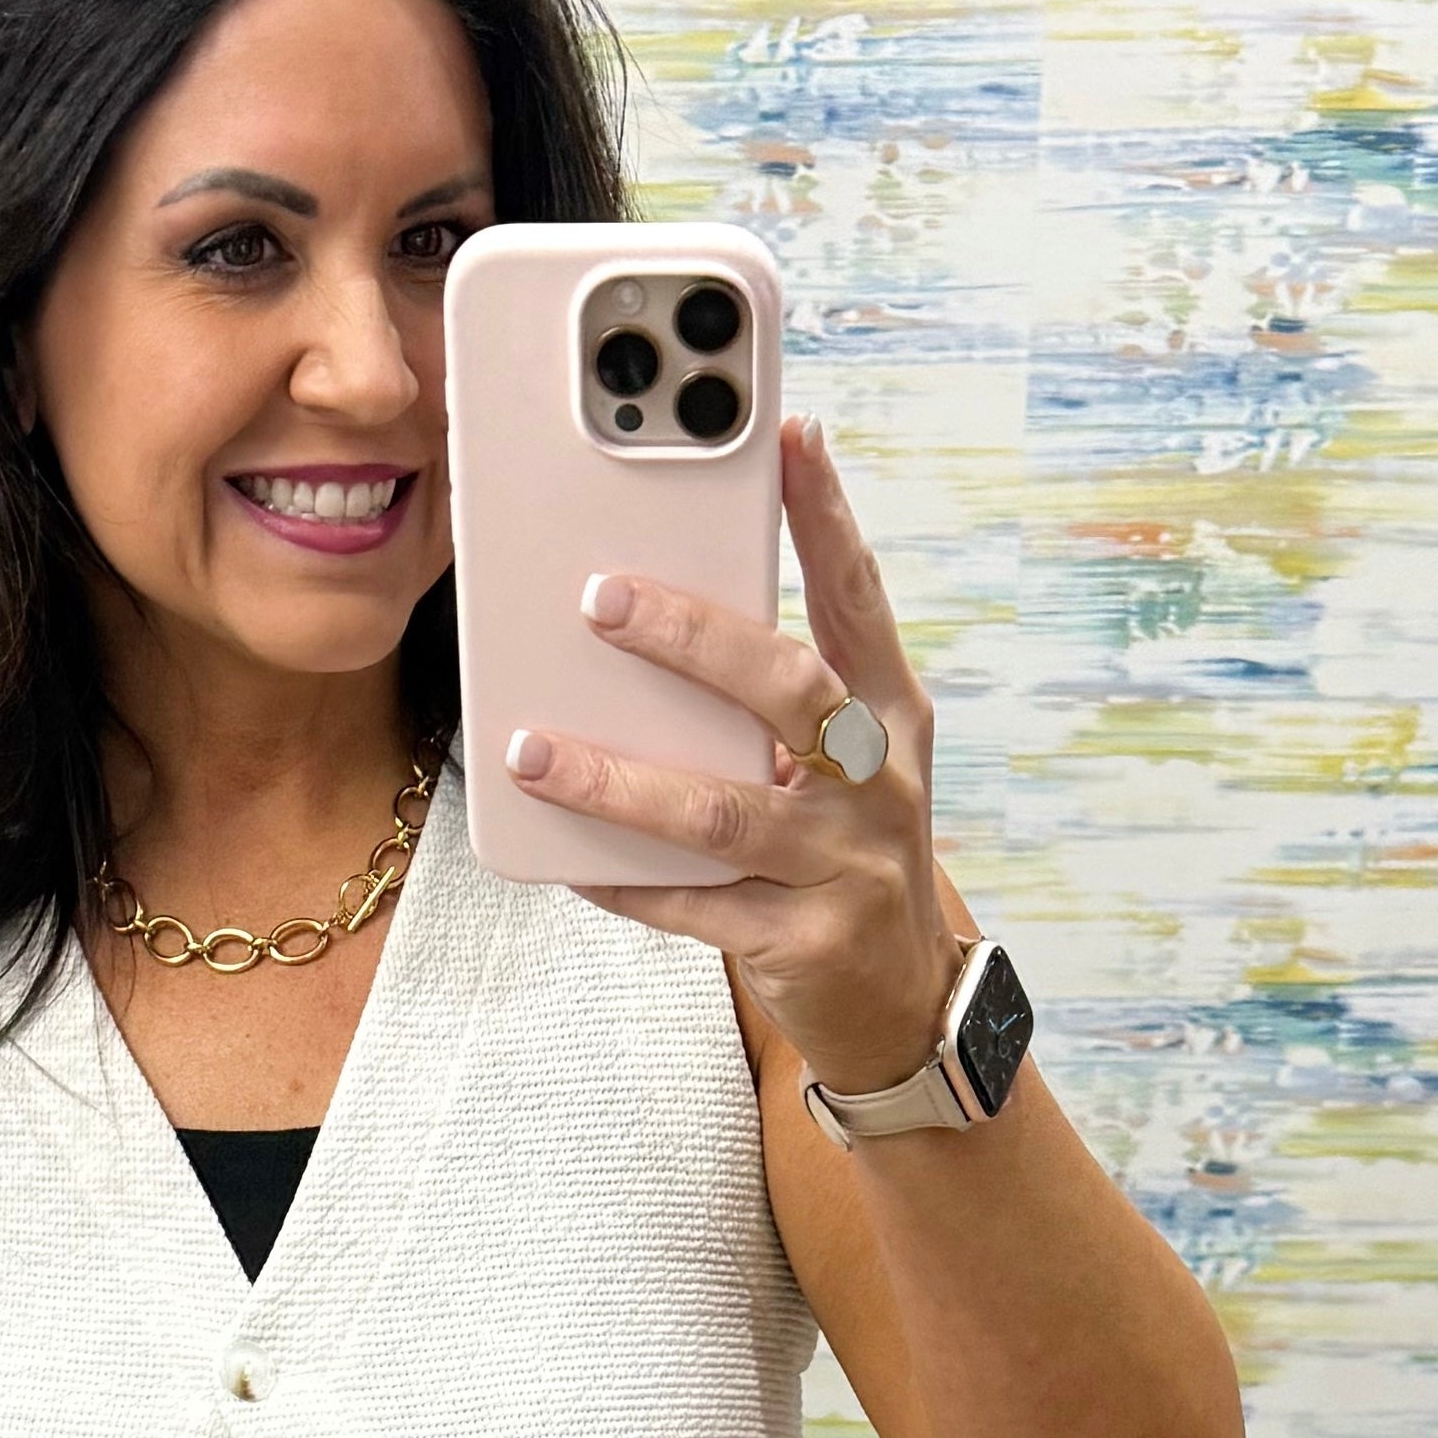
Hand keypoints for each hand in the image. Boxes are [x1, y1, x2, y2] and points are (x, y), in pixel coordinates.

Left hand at [501, 415, 964, 1098]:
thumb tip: (655, 615)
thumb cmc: (845, 854)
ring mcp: (846, 866)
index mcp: (892, 716)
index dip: (826, 516)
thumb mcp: (840, 766)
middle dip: (694, 639)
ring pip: (720, 812)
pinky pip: (691, 907)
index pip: (860, 598)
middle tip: (601, 598)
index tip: (788, 434)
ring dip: (618, 779)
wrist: (902, 1003)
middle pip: (789, 690)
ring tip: (535, 750)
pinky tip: (563, 859)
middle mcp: (878, 782)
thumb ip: (774, 702)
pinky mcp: (802, 943)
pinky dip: (622, 882)